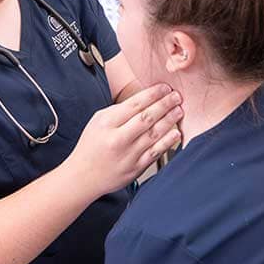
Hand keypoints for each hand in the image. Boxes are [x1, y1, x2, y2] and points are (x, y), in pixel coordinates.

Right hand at [65, 84, 182, 197]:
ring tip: (179, 110)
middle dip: (165, 104)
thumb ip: (119, 110)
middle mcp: (118, 139)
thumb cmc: (91, 147)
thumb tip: (144, 99)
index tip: (164, 88)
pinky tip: (175, 133)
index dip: (152, 94)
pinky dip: (168, 141)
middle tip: (176, 96)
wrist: (84, 176)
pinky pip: (156, 152)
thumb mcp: (98, 121)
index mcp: (107, 123)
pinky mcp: (135, 168)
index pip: (134, 104)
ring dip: (169, 120)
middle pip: (147, 117)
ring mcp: (128, 155)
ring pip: (154, 134)